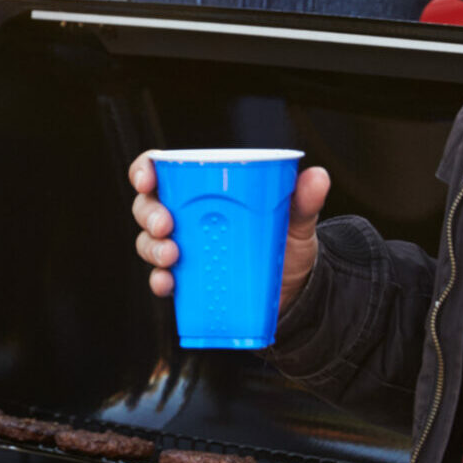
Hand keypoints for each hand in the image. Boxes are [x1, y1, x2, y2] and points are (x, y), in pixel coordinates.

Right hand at [129, 152, 330, 315]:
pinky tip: (168, 283)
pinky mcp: (186, 281)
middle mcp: (185, 218)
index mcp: (204, 192)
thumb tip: (317, 177)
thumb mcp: (295, 220)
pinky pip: (160, 278)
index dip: (145, 170)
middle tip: (165, 224)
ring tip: (172, 255)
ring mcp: (182, 250)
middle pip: (147, 207)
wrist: (295, 292)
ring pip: (147, 242)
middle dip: (149, 214)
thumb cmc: (286, 245)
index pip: (162, 171)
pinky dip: (159, 281)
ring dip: (152, 247)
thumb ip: (302, 199)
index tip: (147, 178)